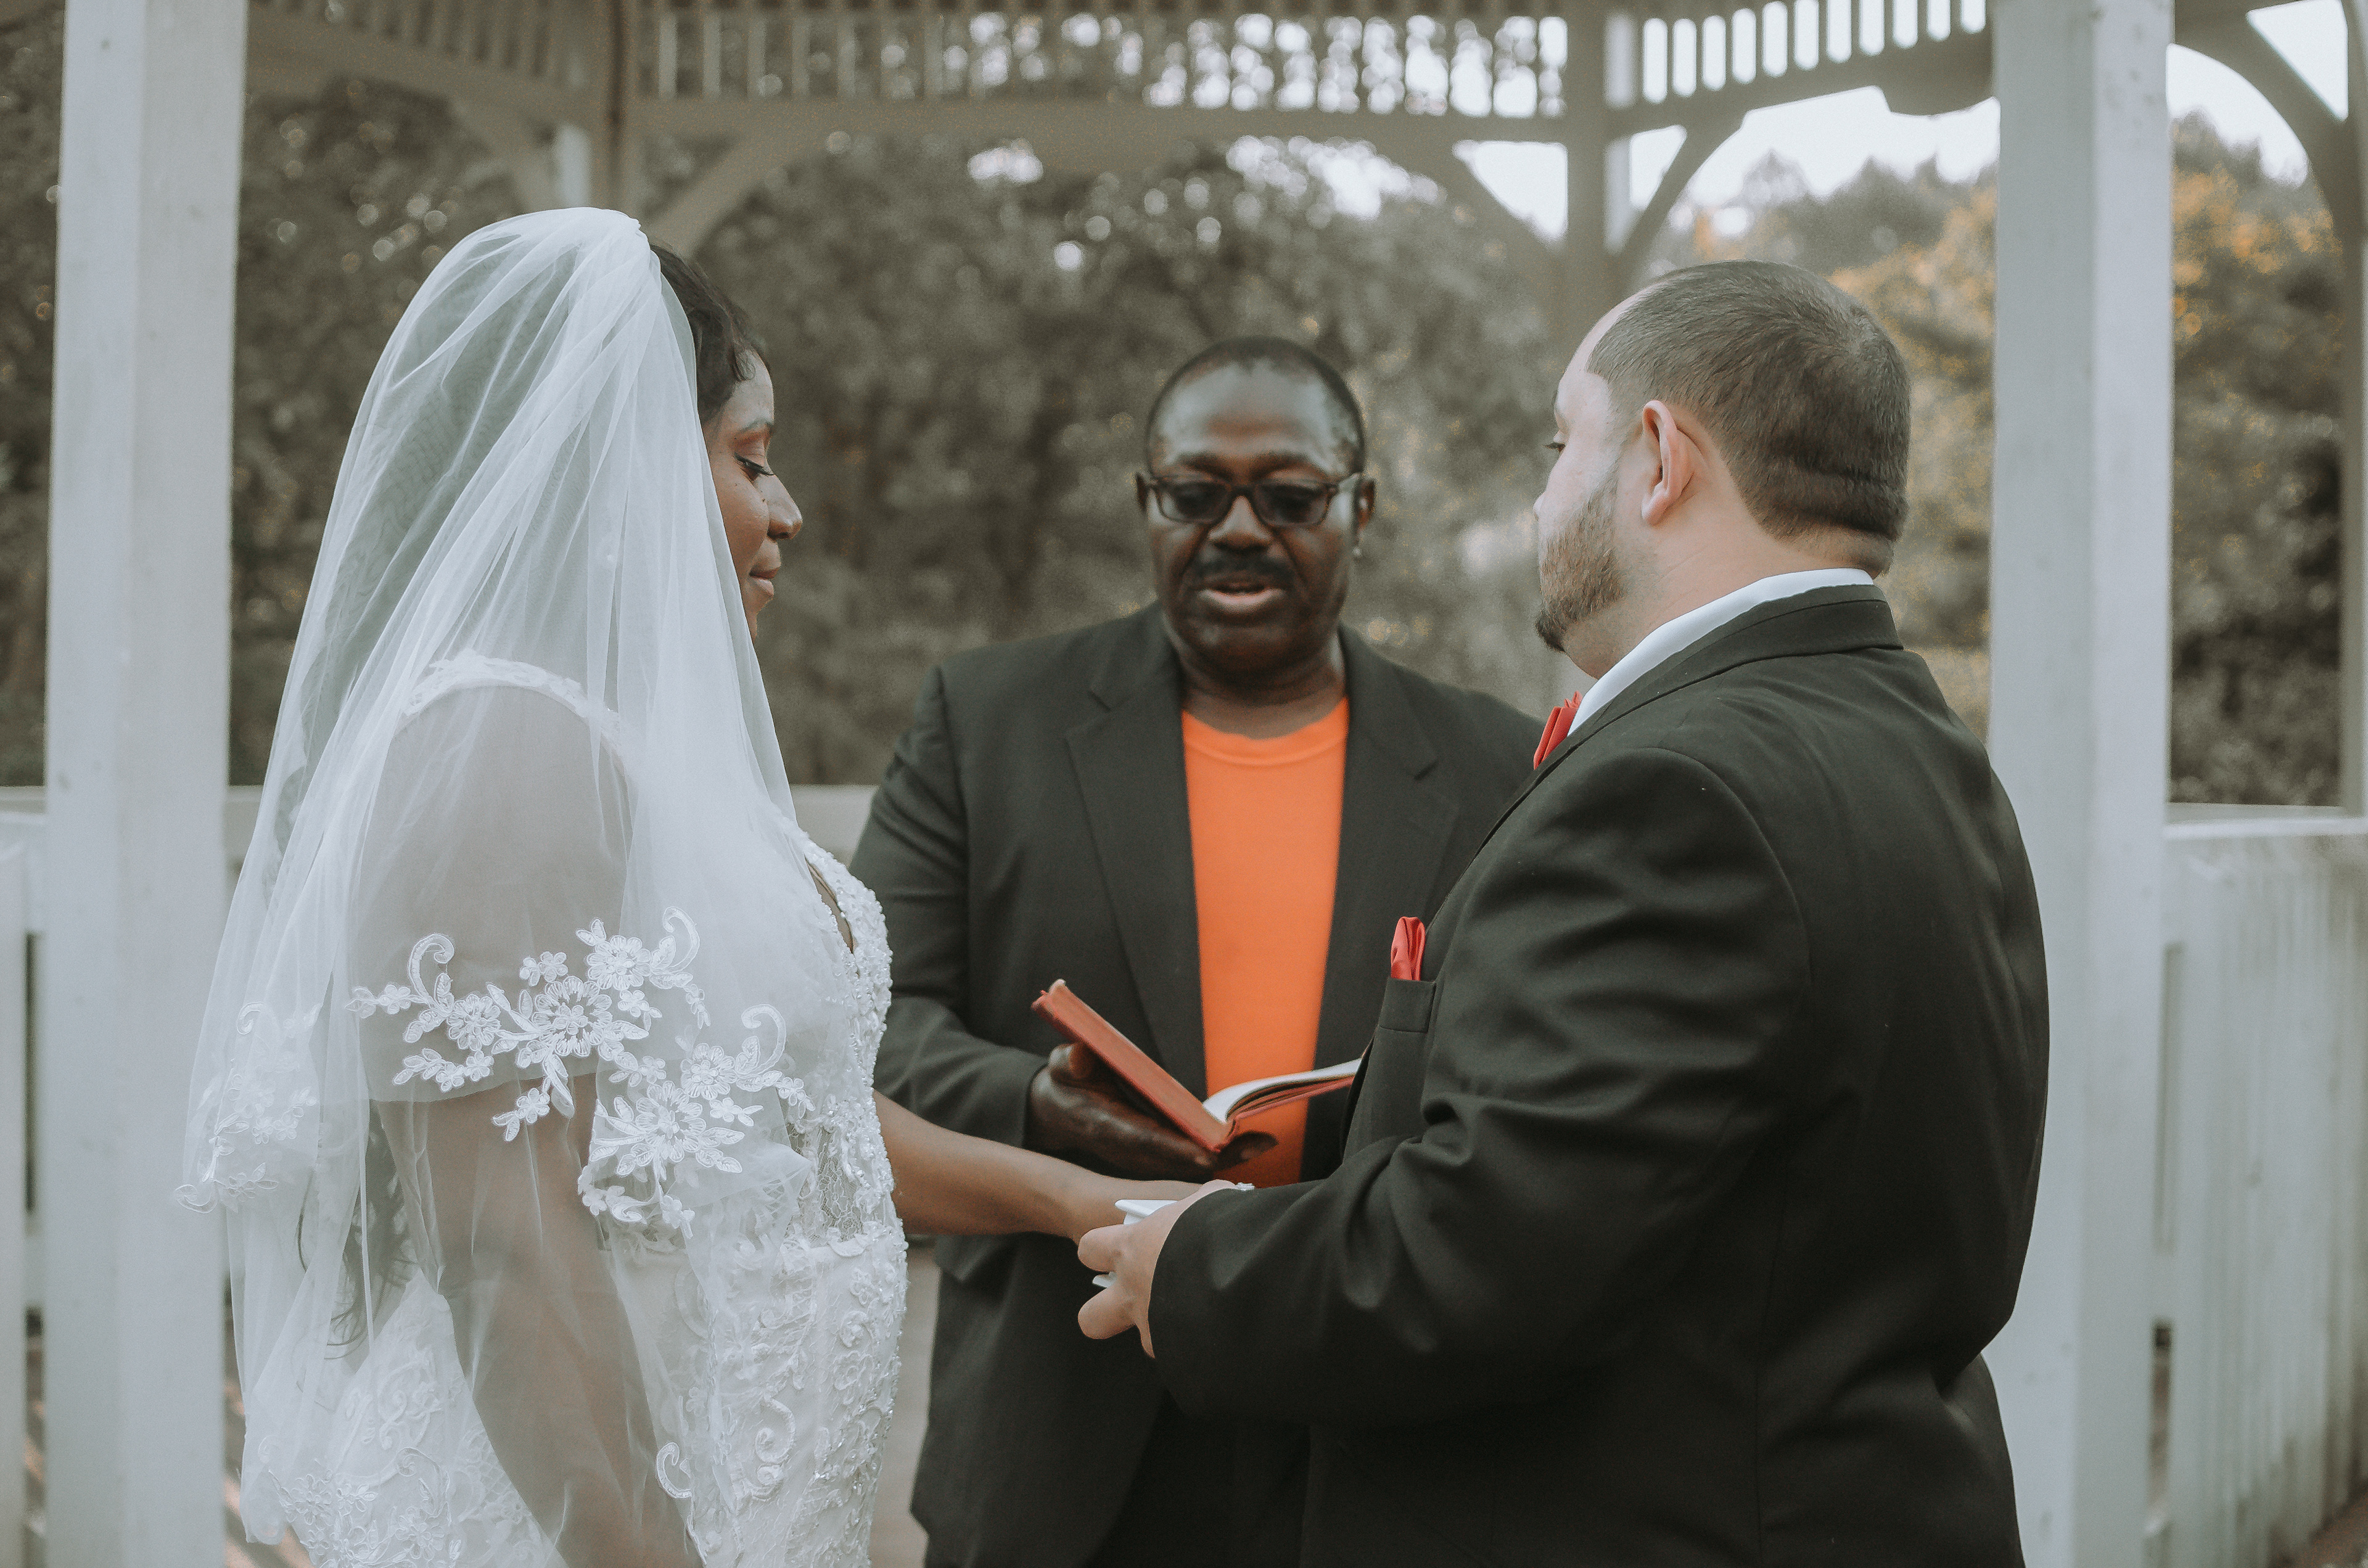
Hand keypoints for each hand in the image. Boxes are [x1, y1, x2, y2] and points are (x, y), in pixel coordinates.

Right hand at [1025, 1044, 1275, 1180]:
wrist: (1056, 1115)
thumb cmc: (1063, 1086)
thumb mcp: (1059, 1069)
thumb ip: (1069, 1062)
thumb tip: (1081, 1056)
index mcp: (1106, 1126)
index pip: (1144, 1139)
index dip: (1177, 1147)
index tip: (1209, 1152)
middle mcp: (1129, 1147)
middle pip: (1177, 1158)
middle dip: (1217, 1155)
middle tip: (1258, 1144)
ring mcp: (1142, 1155)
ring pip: (1187, 1163)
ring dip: (1226, 1157)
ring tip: (1262, 1143)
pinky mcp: (1152, 1154)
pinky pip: (1188, 1159)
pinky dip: (1218, 1155)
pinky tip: (1248, 1145)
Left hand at [1076, 1179, 1236, 1356]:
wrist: (1246, 1273)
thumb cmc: (1220, 1229)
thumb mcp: (1209, 1203)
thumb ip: (1199, 1207)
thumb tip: (1212, 1205)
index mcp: (1132, 1248)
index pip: (1090, 1248)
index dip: (1099, 1251)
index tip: (1120, 1251)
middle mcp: (1133, 1292)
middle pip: (1091, 1317)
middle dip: (1104, 1316)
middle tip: (1135, 1304)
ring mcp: (1152, 1328)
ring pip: (1146, 1342)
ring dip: (1166, 1334)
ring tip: (1201, 1319)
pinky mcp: (1177, 1354)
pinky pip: (1183, 1356)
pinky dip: (1198, 1346)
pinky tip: (1223, 1331)